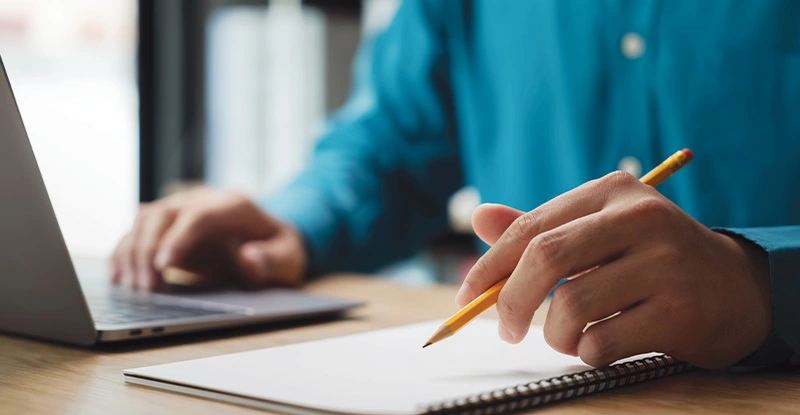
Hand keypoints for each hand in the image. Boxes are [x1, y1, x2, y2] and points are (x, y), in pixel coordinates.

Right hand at [111, 187, 306, 289]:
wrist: (271, 240)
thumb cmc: (279, 251)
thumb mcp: (289, 258)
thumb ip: (272, 260)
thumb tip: (248, 258)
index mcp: (234, 206)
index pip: (199, 215)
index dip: (179, 238)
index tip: (164, 266)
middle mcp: (202, 201)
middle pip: (162, 213)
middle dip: (148, 249)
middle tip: (146, 288)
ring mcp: (181, 210)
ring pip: (144, 220)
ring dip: (132, 253)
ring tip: (134, 288)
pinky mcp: (167, 226)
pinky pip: (137, 232)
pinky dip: (124, 253)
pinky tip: (119, 278)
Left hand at [457, 171, 770, 368]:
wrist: (734, 288)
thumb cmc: (649, 258)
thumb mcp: (599, 230)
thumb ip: (539, 227)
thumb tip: (477, 217)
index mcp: (612, 191)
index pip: (532, 227)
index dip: (490, 266)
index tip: (468, 296)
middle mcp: (640, 218)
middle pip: (546, 258)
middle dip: (510, 301)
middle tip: (505, 329)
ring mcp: (664, 264)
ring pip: (571, 306)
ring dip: (555, 334)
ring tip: (568, 336)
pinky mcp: (679, 311)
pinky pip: (601, 342)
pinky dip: (586, 352)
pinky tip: (602, 343)